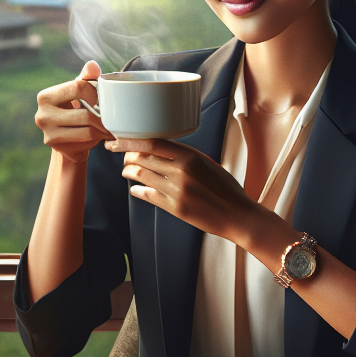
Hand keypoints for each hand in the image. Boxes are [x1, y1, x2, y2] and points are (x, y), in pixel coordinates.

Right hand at [35, 61, 111, 163]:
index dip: (94, 92)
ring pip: (87, 129)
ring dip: (103, 128)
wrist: (68, 141)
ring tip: (110, 125)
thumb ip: (86, 78)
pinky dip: (98, 138)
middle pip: (84, 113)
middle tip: (112, 115)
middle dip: (102, 115)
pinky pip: (86, 141)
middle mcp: (42, 115)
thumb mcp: (78, 92)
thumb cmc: (74, 110)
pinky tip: (102, 135)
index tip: (101, 98)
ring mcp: (48, 133)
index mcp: (45, 97)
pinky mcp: (57, 147)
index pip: (78, 88)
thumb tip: (92, 64)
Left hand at [107, 137, 291, 253]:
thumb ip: (185, 157)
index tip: (117, 140)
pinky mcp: (174, 208)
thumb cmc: (226, 189)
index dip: (130, 141)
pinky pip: (147, 196)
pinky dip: (138, 191)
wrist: (237, 215)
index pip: (151, 143)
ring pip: (141, 176)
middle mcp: (181, 172)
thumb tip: (162, 150)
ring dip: (130, 172)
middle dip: (127, 156)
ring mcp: (176, 191)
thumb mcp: (208, 164)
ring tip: (128, 171)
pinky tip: (136, 189)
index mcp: (190, 156)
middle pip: (142, 158)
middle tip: (124, 156)